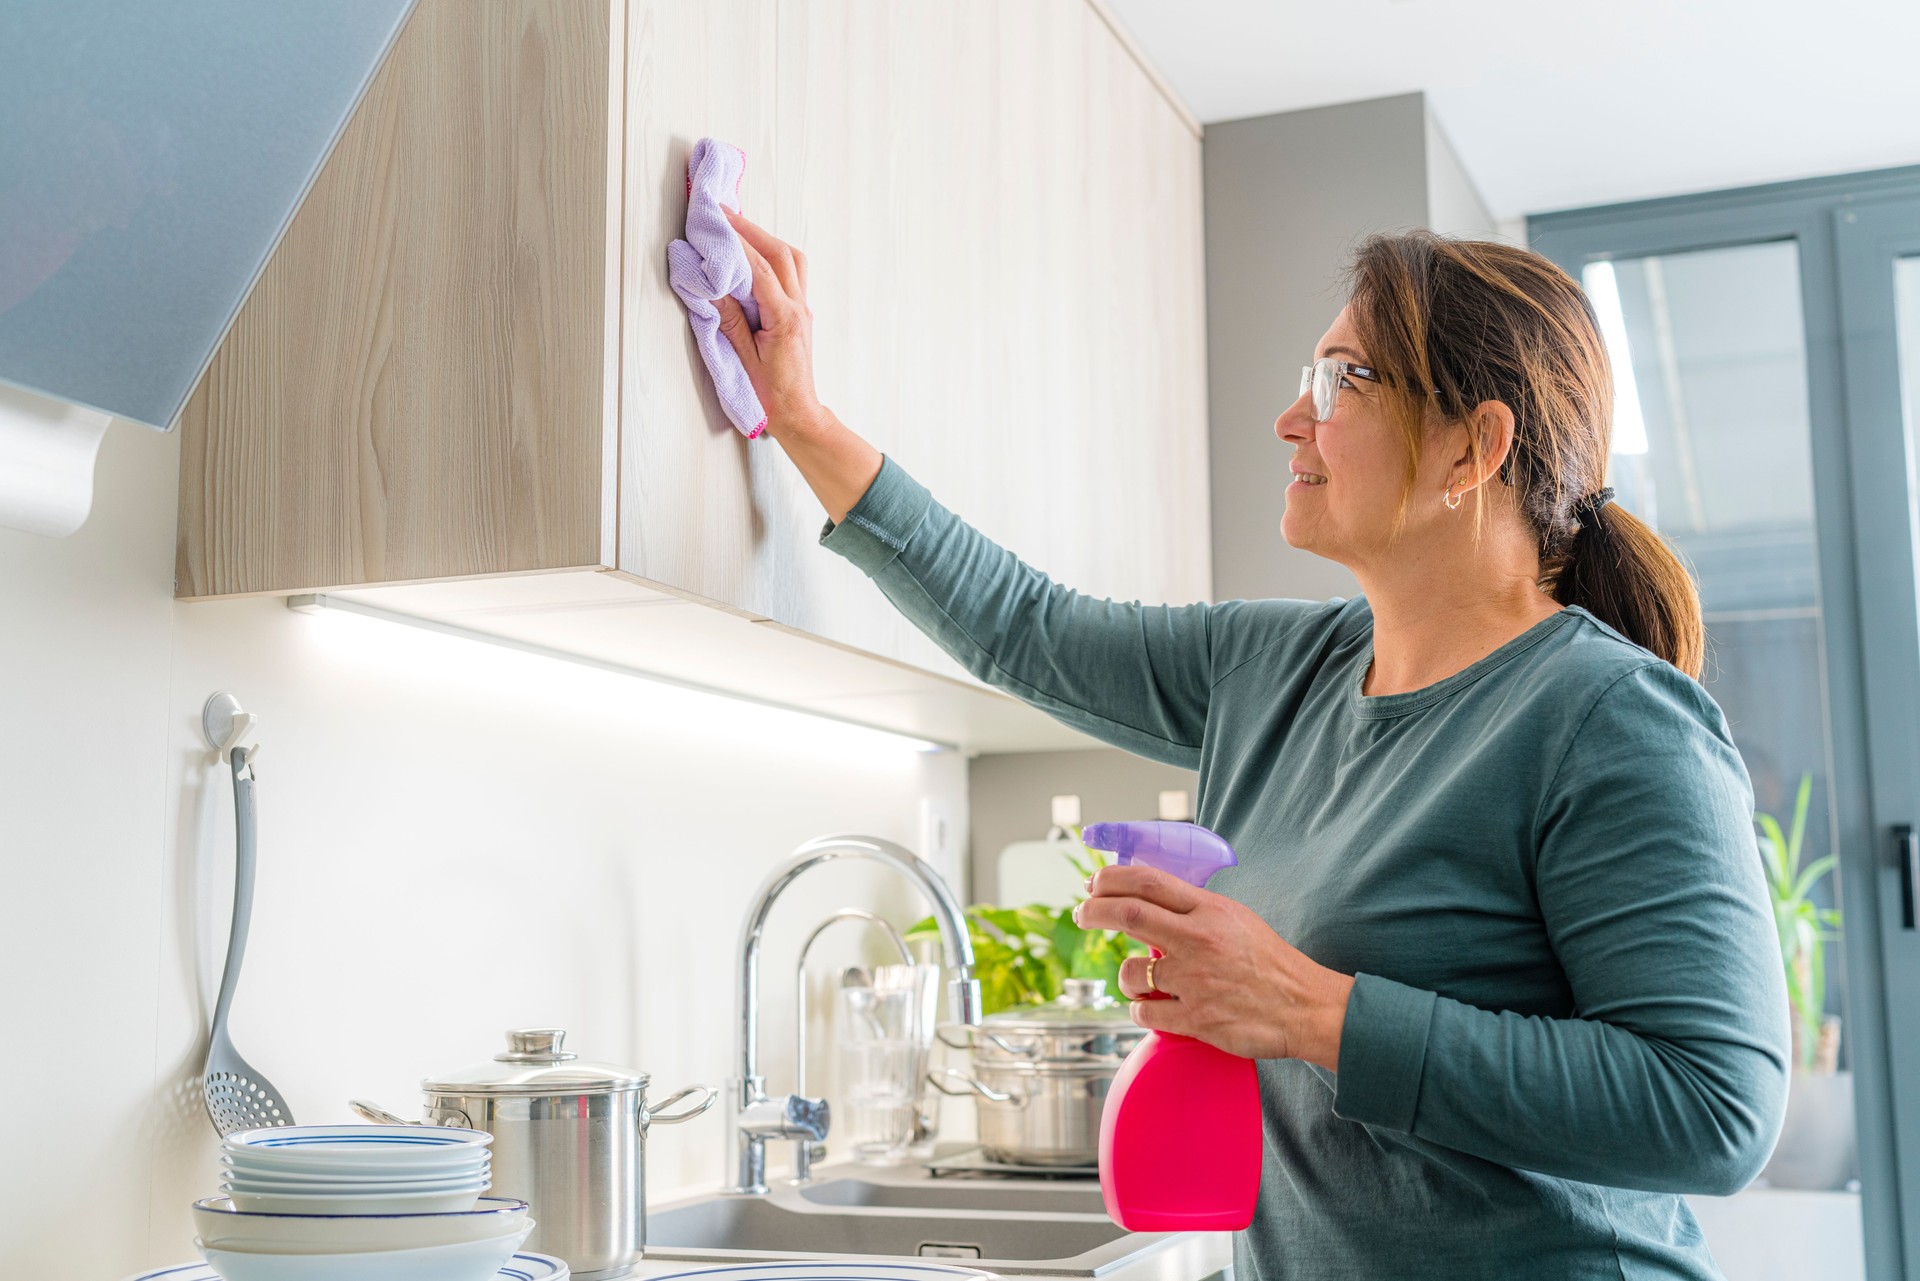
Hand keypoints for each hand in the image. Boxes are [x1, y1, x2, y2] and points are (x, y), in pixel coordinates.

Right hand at [716, 209, 829, 438]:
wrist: (798, 415)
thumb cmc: (771, 397)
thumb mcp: (742, 359)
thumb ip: (728, 320)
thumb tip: (711, 285)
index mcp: (786, 319)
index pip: (761, 269)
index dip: (738, 242)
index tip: (718, 221)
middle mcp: (799, 309)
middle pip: (781, 254)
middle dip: (751, 229)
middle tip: (724, 213)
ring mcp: (803, 309)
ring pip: (792, 260)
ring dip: (765, 239)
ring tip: (738, 228)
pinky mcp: (800, 313)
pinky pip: (792, 273)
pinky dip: (772, 256)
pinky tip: (754, 254)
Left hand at [1073, 864, 1355, 1069]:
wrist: (1305, 1007)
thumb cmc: (1270, 962)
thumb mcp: (1235, 919)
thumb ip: (1194, 910)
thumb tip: (1149, 899)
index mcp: (1209, 910)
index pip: (1147, 881)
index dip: (1110, 878)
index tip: (1093, 883)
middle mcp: (1198, 940)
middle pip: (1126, 914)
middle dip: (1092, 911)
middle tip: (1081, 914)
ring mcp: (1194, 981)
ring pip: (1130, 972)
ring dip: (1124, 977)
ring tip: (1137, 980)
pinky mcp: (1196, 1019)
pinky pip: (1144, 1014)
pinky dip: (1140, 1012)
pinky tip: (1152, 1010)